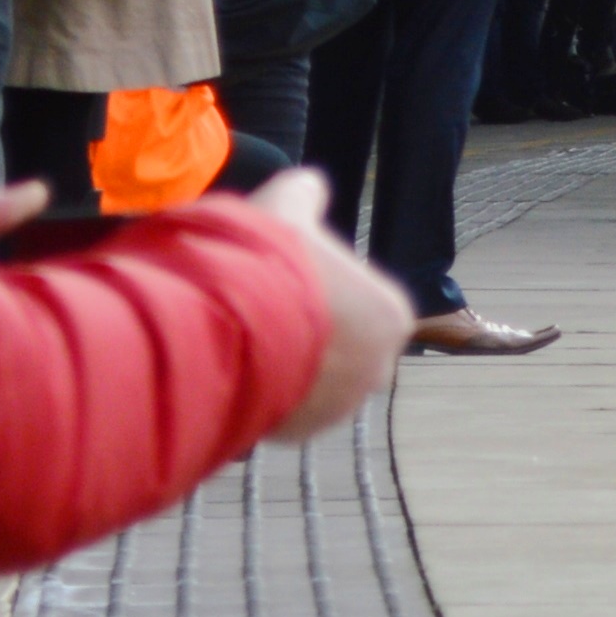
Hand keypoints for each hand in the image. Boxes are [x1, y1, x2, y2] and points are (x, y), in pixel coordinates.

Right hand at [246, 169, 412, 438]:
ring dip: (288, 361)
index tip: (289, 274)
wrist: (225, 327)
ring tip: (246, 333)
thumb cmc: (270, 261)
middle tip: (265, 305)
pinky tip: (238, 362)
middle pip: (342, 343)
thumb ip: (305, 192)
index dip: (322, 283)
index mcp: (391, 314)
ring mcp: (337, 407)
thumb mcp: (287, 204)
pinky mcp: (298, 432)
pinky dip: (266, 390)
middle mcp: (377, 368)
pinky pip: (284, 407)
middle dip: (311, 329)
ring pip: (313, 379)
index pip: (361, 298)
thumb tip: (310, 184)